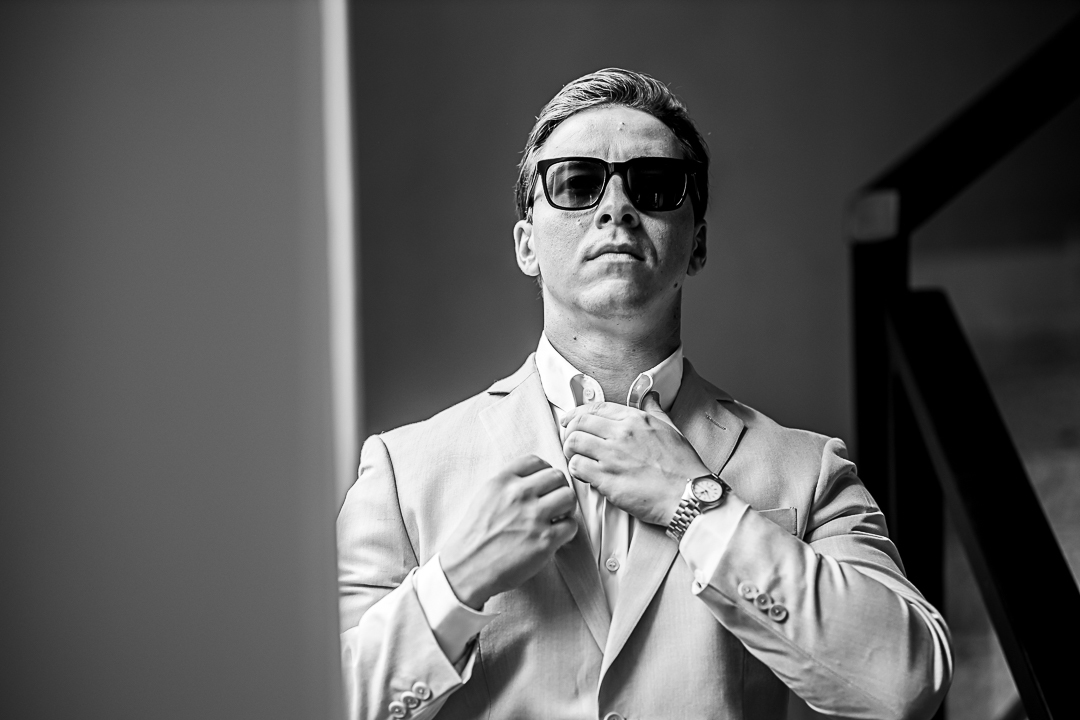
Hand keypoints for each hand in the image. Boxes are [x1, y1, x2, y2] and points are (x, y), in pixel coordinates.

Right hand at [440, 455, 577, 609]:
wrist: (466, 568)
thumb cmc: (475, 535)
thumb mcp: (485, 497)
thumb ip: (508, 484)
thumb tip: (535, 480)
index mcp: (503, 481)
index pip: (536, 461)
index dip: (543, 472)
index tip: (542, 486)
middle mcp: (519, 495)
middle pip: (557, 476)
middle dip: (557, 489)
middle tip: (552, 503)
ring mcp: (534, 517)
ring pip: (569, 497)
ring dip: (566, 507)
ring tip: (556, 518)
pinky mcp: (545, 540)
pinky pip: (571, 525)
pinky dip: (567, 531)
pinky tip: (555, 536)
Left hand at [561, 392, 709, 525]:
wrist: (689, 495)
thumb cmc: (683, 466)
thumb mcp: (671, 430)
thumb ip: (655, 411)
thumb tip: (651, 396)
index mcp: (635, 419)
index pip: (595, 408)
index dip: (576, 413)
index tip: (569, 420)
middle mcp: (621, 434)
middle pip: (579, 423)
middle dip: (569, 431)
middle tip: (571, 442)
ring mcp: (613, 456)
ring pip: (574, 443)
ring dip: (570, 451)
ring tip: (576, 458)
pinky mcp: (607, 479)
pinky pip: (577, 467)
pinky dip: (576, 470)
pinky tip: (585, 475)